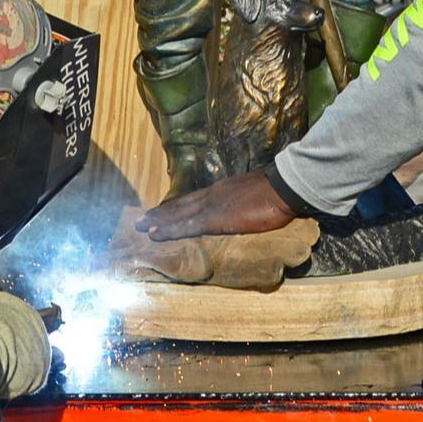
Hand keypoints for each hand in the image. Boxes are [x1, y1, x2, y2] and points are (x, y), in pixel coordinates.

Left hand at [136, 170, 294, 241]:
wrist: (282, 187)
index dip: (177, 206)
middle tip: (141, 218)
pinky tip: (154, 234)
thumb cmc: (275, 190)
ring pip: (177, 213)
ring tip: (140, 225)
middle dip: (161, 212)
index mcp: (222, 189)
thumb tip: (243, 206)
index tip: (163, 210)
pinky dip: (168, 230)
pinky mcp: (215, 219)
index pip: (194, 198)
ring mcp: (211, 205)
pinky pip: (186, 226)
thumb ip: (243, 200)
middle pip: (180, 204)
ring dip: (157, 220)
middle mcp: (212, 195)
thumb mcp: (253, 192)